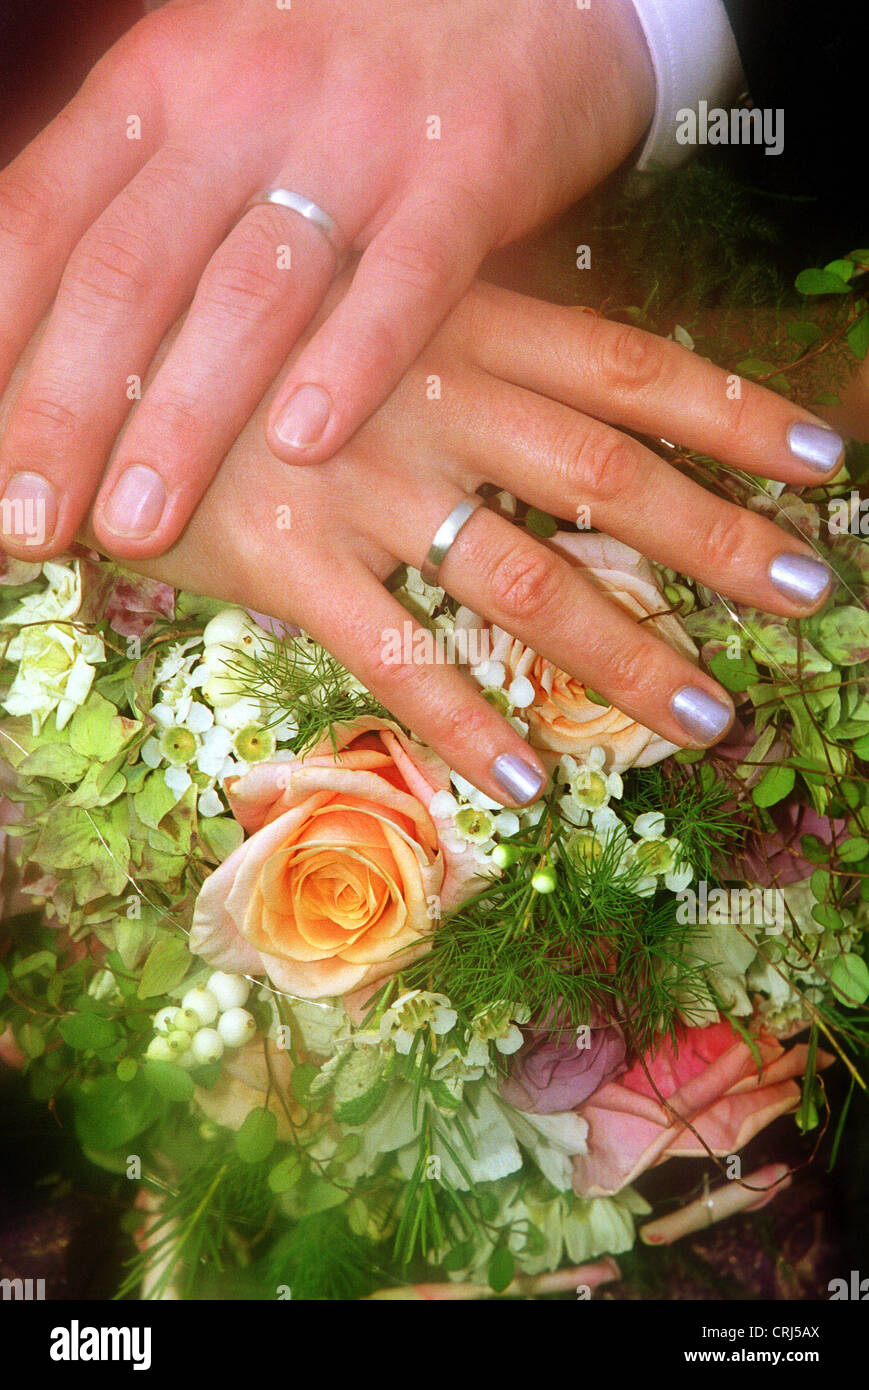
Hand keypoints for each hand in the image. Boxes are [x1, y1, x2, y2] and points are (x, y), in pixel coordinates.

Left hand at [0, 0, 654, 558]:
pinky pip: (404, 280)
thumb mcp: (221, 89)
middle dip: (66, 408)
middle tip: (27, 521)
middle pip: (128, 270)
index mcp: (162, 83)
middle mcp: (243, 103)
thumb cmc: (348, 62)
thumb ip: (149, 190)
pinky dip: (352, 364)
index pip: (43, 217)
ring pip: (250, 288)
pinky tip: (305, 446)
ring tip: (138, 524)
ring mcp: (357, 136)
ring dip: (185, 417)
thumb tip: (65, 330)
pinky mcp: (469, 169)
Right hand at [1, 282, 840, 804]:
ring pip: (524, 581)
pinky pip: (396, 659)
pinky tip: (525, 784)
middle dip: (718, 539)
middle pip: (607, 477)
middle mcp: (426, 396)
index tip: (827, 465)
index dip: (737, 414)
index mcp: (458, 323)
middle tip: (807, 593)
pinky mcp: (285, 563)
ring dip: (625, 656)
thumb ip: (471, 349)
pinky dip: (465, 724)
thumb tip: (585, 405)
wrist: (87, 371)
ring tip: (705, 718)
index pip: (632, 367)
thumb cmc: (246, 345)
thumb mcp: (369, 313)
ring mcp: (358, 483)